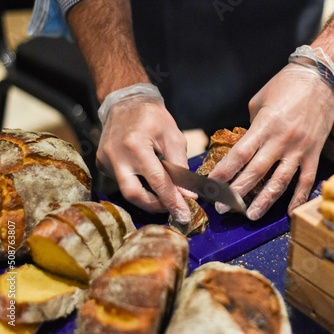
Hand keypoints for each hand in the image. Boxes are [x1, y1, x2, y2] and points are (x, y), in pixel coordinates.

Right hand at [97, 94, 193, 223]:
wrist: (127, 102)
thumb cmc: (153, 117)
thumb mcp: (173, 137)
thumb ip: (180, 166)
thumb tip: (188, 194)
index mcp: (135, 145)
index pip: (156, 180)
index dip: (171, 200)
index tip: (184, 213)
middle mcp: (116, 155)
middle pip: (133, 194)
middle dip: (154, 205)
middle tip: (172, 207)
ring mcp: (105, 160)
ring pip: (126, 190)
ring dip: (147, 196)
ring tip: (164, 193)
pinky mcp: (102, 163)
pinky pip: (121, 182)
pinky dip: (137, 185)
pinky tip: (147, 178)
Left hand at [209, 63, 333, 219]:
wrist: (322, 77)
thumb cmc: (286, 84)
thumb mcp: (259, 100)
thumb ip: (252, 125)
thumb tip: (247, 144)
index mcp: (264, 125)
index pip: (240, 154)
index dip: (224, 172)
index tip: (211, 186)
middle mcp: (280, 140)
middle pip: (256, 172)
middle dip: (237, 192)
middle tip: (223, 207)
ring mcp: (299, 148)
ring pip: (280, 181)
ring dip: (265, 201)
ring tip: (251, 215)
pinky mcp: (315, 152)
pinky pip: (307, 180)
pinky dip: (299, 198)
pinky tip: (289, 212)